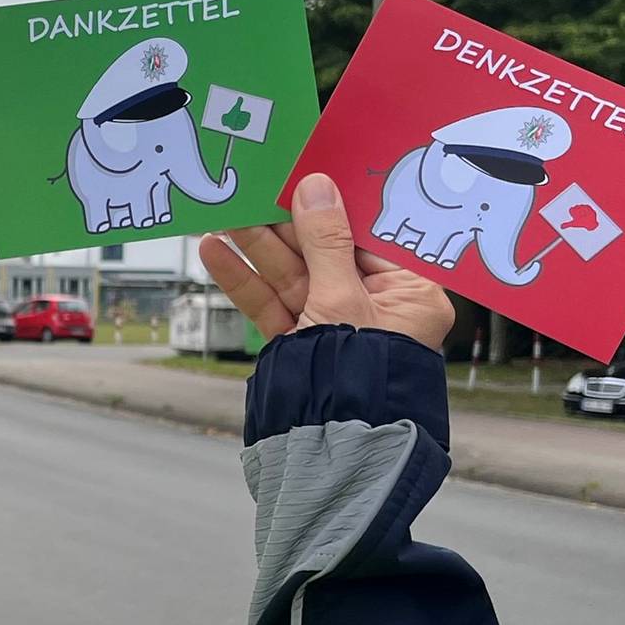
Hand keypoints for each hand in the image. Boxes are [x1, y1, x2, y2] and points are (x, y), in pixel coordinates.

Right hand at [200, 173, 454, 351]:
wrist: (328, 451)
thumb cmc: (355, 376)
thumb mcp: (341, 298)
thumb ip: (325, 241)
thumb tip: (316, 187)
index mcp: (411, 296)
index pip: (371, 237)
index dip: (337, 205)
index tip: (309, 174)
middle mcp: (375, 309)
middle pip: (326, 253)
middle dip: (285, 223)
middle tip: (256, 187)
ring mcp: (334, 327)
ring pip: (292, 276)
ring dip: (255, 245)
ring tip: (222, 213)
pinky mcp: (301, 344)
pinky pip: (273, 304)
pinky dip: (244, 280)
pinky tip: (214, 253)